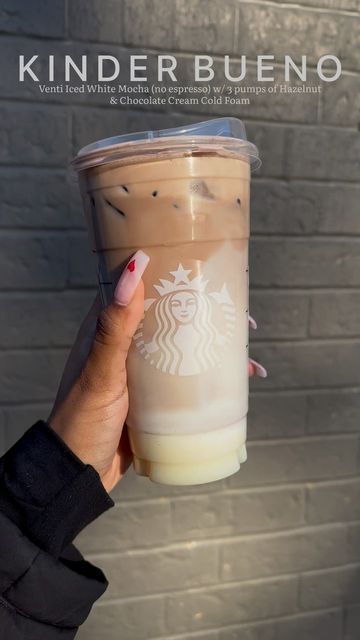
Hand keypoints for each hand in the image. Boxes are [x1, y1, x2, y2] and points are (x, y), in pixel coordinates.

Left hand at [49, 255, 265, 493]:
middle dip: (207, 315)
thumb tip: (134, 270)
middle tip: (240, 318)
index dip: (173, 277)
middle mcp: (128, 347)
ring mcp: (143, 374)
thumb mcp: (101, 372)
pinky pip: (187, 380)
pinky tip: (240, 383)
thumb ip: (115, 327)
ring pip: (185, 349)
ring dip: (216, 348)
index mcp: (109, 331)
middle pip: (173, 319)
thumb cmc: (81, 420)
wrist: (77, 474)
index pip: (143, 291)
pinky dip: (213, 378)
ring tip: (248, 353)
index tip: (206, 273)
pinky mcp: (155, 398)